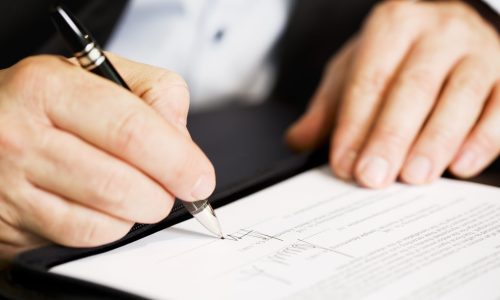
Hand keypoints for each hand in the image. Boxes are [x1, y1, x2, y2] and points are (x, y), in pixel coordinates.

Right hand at [0, 54, 214, 259]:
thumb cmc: (52, 101)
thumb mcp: (99, 73)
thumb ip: (154, 93)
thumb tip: (184, 144)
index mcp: (50, 87)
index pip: (131, 131)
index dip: (177, 160)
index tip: (199, 177)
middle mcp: (22, 136)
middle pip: (119, 183)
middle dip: (164, 193)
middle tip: (178, 188)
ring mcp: (12, 185)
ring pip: (104, 218)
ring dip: (140, 211)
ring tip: (140, 191)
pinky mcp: (14, 223)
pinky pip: (83, 237)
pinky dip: (113, 227)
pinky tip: (110, 206)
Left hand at [287, 0, 499, 187]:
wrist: (452, 26)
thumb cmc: (399, 55)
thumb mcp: (356, 68)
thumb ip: (329, 106)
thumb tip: (298, 140)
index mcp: (393, 26)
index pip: (369, 80)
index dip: (354, 125)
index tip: (344, 164)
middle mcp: (437, 32)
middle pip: (412, 88)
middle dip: (390, 137)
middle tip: (373, 177)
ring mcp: (478, 51)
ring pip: (458, 98)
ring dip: (434, 142)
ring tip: (413, 177)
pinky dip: (482, 139)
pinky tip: (461, 166)